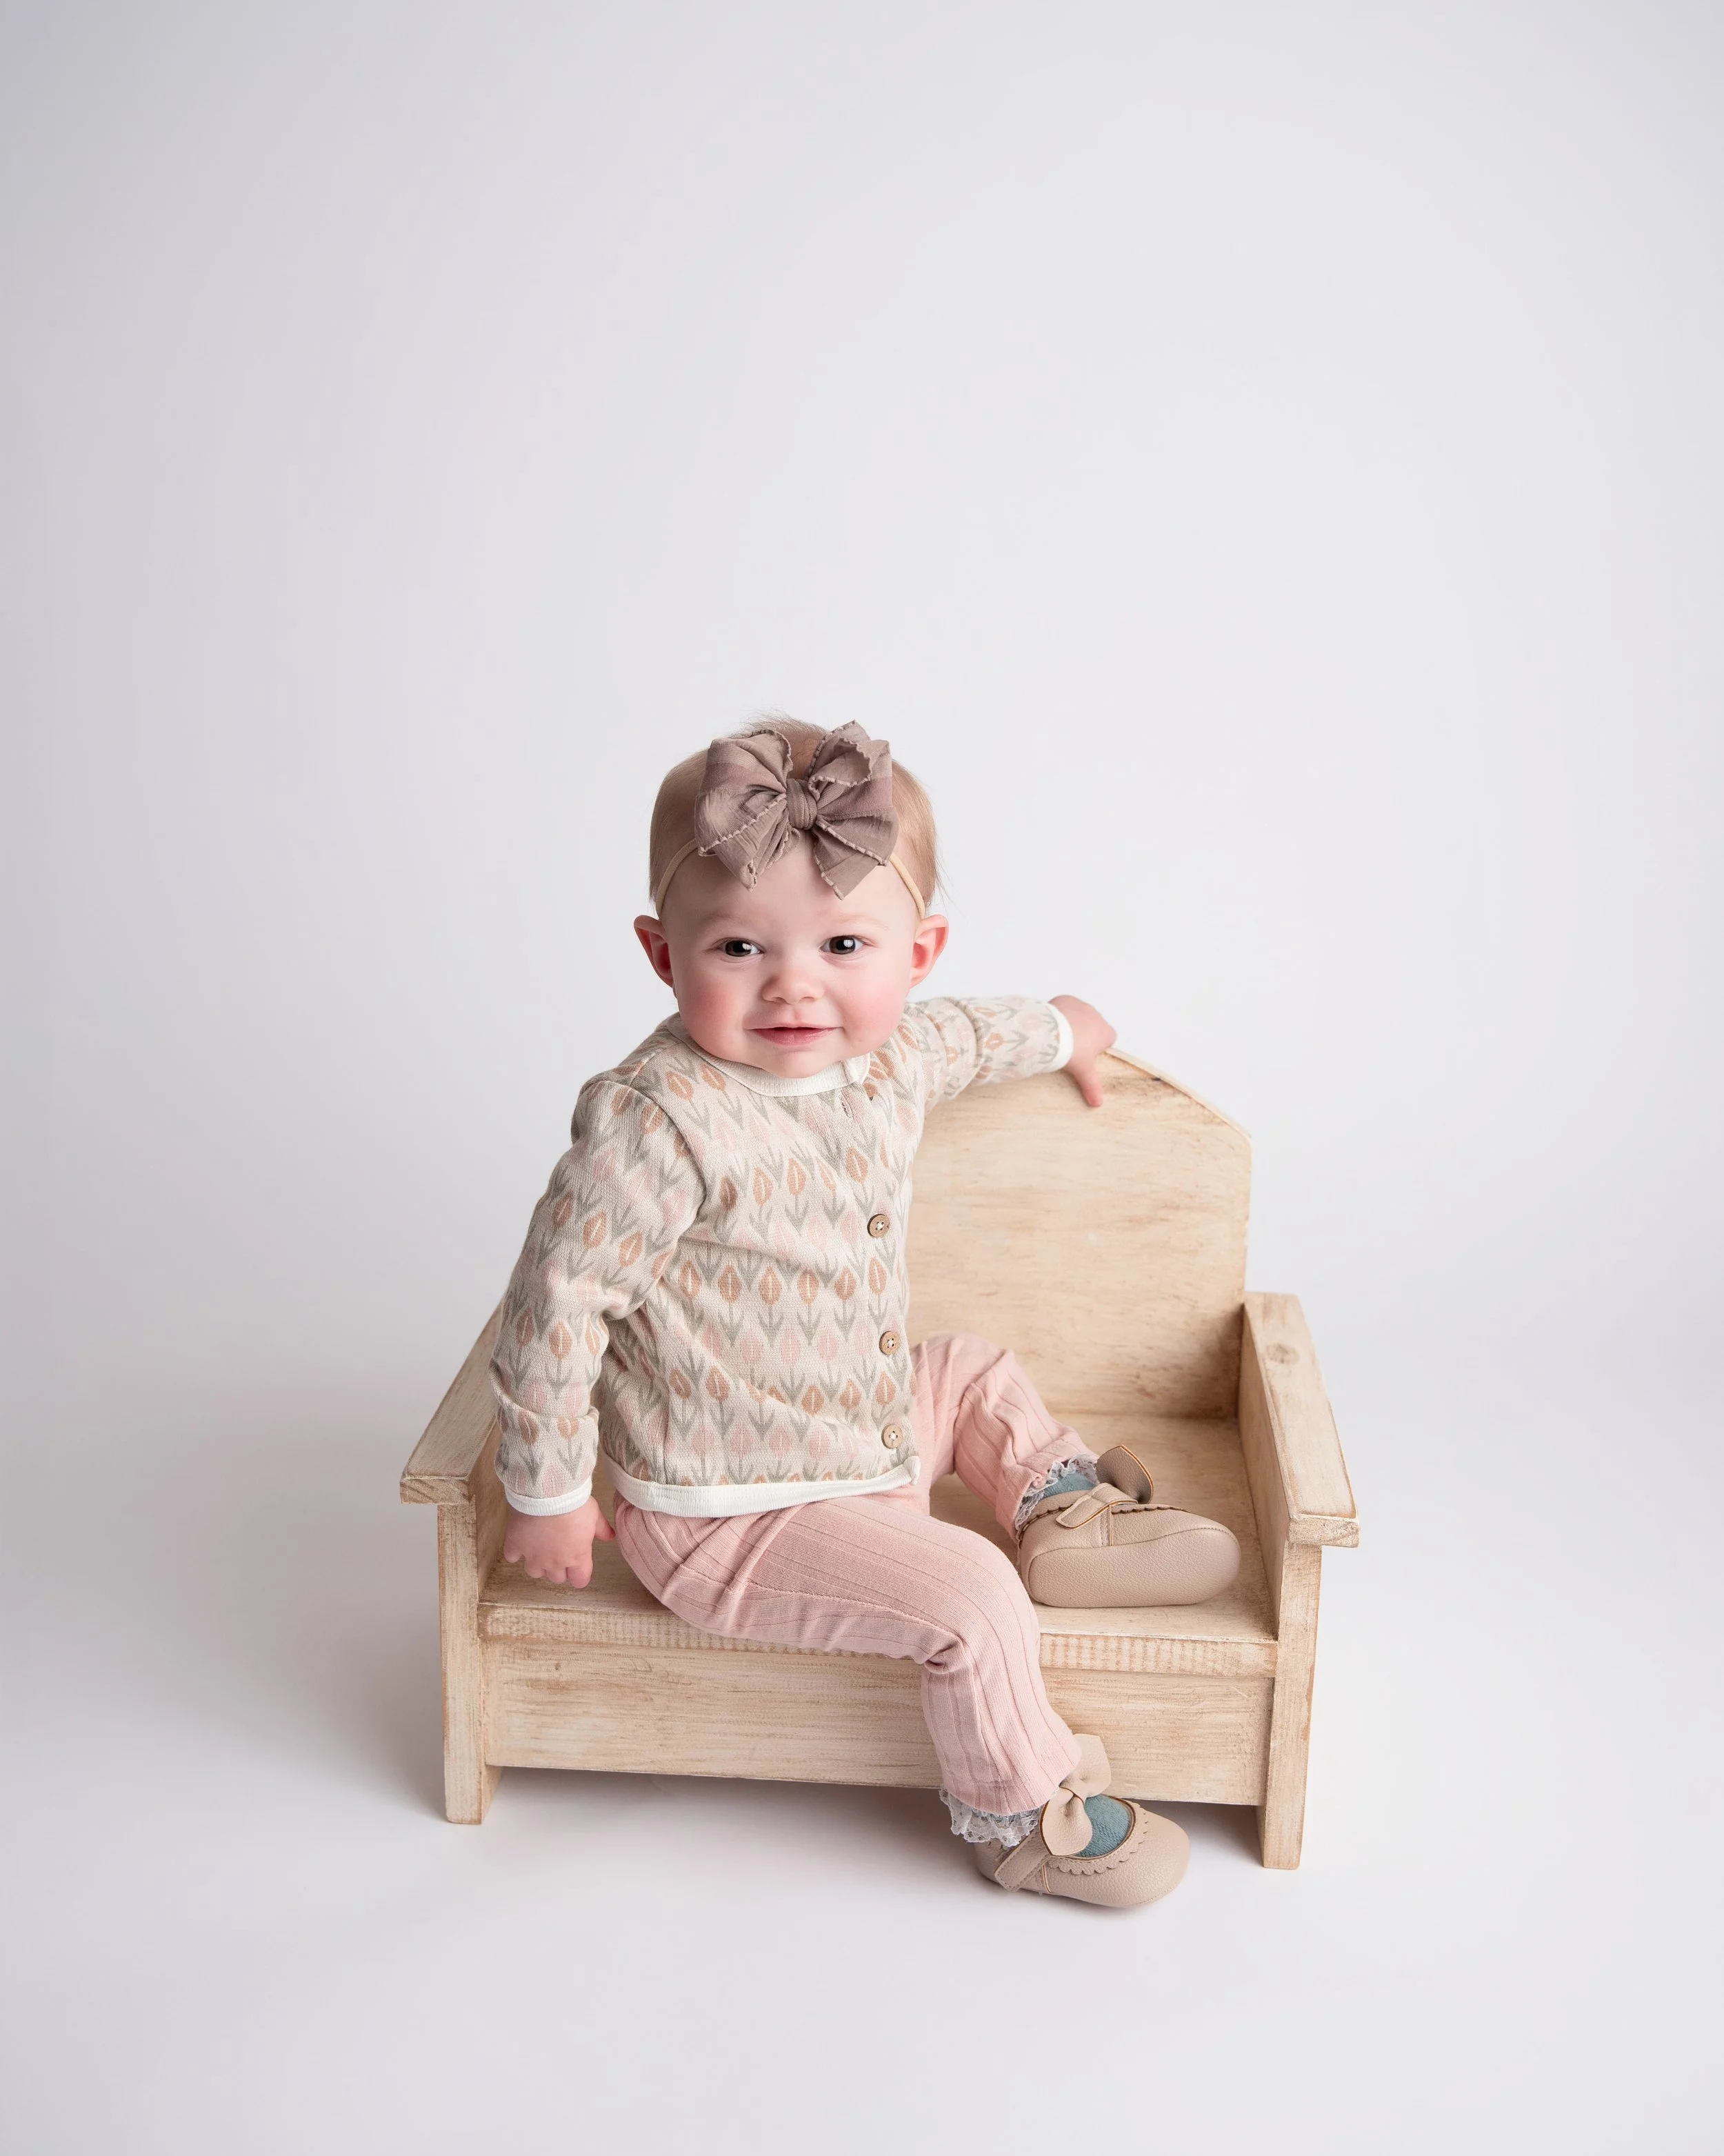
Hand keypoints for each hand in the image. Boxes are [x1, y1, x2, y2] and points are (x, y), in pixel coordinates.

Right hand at [502, 1495, 615, 1586]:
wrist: (547, 1491)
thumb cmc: (574, 1502)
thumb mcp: (594, 1514)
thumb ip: (601, 1529)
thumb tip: (610, 1537)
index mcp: (577, 1557)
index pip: (580, 1581)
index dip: (579, 1575)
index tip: (578, 1567)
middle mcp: (554, 1562)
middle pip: (557, 1578)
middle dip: (559, 1567)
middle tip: (560, 1550)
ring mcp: (533, 1556)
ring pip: (534, 1572)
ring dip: (538, 1563)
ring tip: (540, 1547)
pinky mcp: (515, 1545)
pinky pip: (512, 1557)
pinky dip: (516, 1552)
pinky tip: (521, 1540)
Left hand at [1050, 994, 1116, 1108]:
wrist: (1051, 1033)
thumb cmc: (1072, 1051)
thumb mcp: (1083, 1071)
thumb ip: (1092, 1086)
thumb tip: (1098, 1104)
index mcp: (1105, 1032)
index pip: (1108, 1038)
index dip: (1098, 1047)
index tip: (1085, 1055)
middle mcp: (1097, 1016)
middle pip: (1093, 1027)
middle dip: (1084, 1035)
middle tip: (1069, 1049)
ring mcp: (1082, 1005)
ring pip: (1079, 1016)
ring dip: (1072, 1024)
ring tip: (1058, 1037)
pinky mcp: (1066, 999)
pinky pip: (1065, 1006)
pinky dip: (1060, 1014)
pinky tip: (1051, 1025)